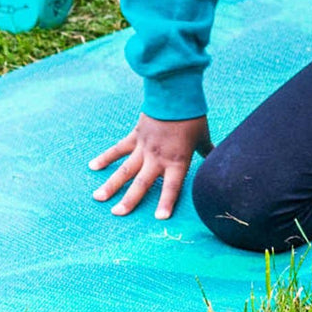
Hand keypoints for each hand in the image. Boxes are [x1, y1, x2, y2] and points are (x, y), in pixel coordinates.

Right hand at [89, 113, 211, 219]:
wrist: (176, 93)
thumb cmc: (192, 116)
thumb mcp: (202, 136)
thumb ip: (207, 151)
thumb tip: (218, 158)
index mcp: (177, 160)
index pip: (172, 186)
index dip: (166, 202)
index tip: (160, 218)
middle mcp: (158, 157)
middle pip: (142, 182)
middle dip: (129, 200)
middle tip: (117, 214)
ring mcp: (144, 147)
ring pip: (125, 169)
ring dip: (111, 184)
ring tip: (98, 198)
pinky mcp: (136, 135)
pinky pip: (119, 148)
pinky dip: (106, 157)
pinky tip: (93, 166)